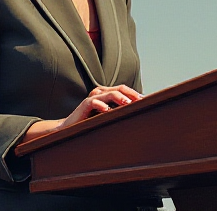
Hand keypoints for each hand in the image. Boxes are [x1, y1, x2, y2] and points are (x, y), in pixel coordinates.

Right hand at [20, 85, 143, 142]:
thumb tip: (136, 114)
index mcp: (107, 94)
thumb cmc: (90, 122)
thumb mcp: (107, 116)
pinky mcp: (85, 104)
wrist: (70, 127)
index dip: (135, 94)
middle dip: (131, 94)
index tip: (146, 100)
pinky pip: (94, 102)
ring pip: (109, 93)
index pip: (124, 89)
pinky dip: (101, 105)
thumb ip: (118, 112)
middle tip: (141, 100)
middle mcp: (100, 92)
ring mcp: (93, 97)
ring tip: (128, 103)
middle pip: (119, 88)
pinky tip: (108, 110)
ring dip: (119, 97)